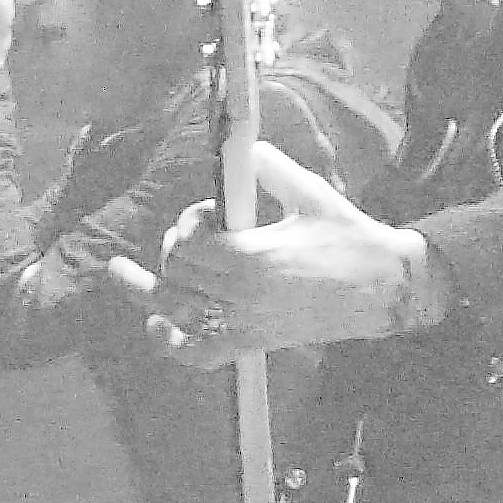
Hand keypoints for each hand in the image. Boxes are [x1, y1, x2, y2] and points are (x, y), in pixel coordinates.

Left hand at [123, 151, 438, 360]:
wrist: (383, 288)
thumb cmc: (349, 237)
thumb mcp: (309, 193)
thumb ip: (268, 169)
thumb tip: (242, 147)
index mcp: (253, 257)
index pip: (190, 244)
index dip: (190, 223)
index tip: (209, 211)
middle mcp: (242, 296)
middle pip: (179, 274)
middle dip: (176, 248)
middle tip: (195, 234)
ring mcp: (245, 324)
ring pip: (178, 311)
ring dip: (151, 290)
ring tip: (119, 272)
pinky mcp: (253, 344)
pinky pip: (201, 355)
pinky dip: (173, 345)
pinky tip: (157, 326)